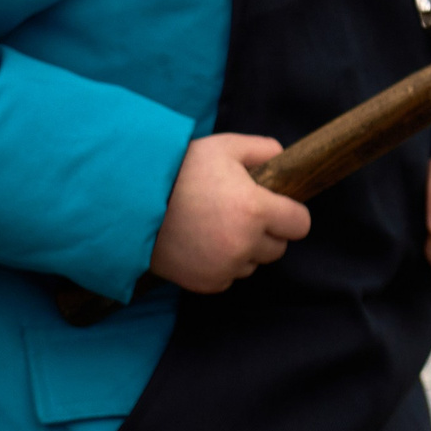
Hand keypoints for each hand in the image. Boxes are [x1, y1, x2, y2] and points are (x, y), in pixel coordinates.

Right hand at [150, 133, 307, 292]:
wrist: (130, 202)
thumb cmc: (179, 170)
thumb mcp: (224, 147)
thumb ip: (262, 149)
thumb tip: (283, 158)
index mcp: (256, 210)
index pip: (300, 224)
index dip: (290, 213)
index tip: (276, 206)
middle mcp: (244, 243)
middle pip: (278, 247)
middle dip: (266, 232)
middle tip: (239, 213)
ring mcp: (224, 267)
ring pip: (252, 264)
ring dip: (243, 250)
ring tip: (214, 226)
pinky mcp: (205, 283)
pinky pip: (228, 278)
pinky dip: (221, 265)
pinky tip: (201, 243)